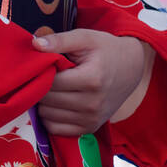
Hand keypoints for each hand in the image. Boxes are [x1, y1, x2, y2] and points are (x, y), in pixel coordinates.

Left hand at [32, 27, 153, 135]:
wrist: (131, 68)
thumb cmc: (105, 50)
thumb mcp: (85, 38)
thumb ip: (60, 40)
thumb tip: (35, 44)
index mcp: (92, 79)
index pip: (51, 83)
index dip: (42, 73)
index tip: (45, 65)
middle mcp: (93, 104)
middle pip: (47, 100)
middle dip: (41, 87)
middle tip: (47, 76)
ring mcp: (91, 119)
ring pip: (47, 115)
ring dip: (43, 103)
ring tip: (53, 88)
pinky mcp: (89, 128)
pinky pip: (55, 129)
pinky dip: (50, 117)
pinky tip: (56, 102)